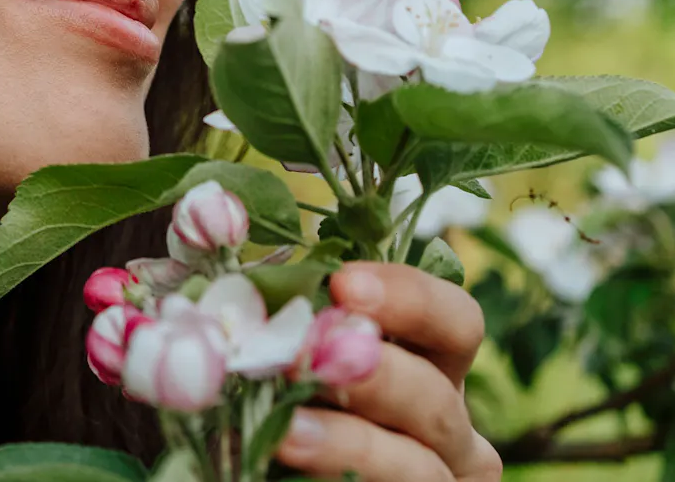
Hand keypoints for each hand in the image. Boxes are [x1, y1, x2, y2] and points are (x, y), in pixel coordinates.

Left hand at [273, 262, 500, 481]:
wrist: (262, 469)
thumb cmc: (276, 408)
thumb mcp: (277, 352)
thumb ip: (266, 305)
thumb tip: (218, 219)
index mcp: (428, 366)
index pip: (456, 321)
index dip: (410, 298)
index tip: (342, 283)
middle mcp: (447, 426)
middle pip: (436, 395)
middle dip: (372, 374)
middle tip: (307, 358)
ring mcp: (440, 481)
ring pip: (418, 466)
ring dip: (351, 443)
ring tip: (289, 430)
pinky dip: (343, 478)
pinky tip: (288, 458)